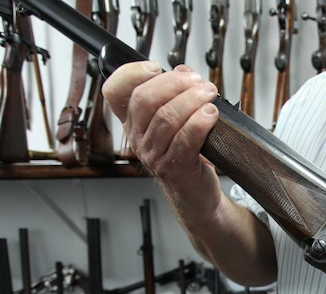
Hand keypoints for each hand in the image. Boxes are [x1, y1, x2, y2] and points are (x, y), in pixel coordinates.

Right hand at [102, 61, 220, 218]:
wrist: (198, 195)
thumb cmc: (188, 156)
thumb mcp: (177, 121)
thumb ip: (177, 93)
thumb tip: (183, 71)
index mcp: (133, 122)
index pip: (114, 91)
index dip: (130, 73)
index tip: (155, 67)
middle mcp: (138, 137)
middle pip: (144, 99)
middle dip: (174, 83)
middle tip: (197, 81)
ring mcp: (154, 154)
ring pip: (167, 117)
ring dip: (193, 100)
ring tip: (209, 94)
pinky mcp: (174, 168)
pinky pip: (185, 139)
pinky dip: (200, 122)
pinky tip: (211, 115)